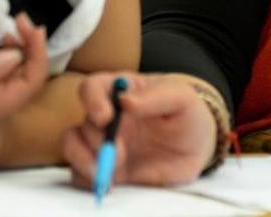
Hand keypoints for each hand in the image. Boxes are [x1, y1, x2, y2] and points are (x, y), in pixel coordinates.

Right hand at [0, 13, 48, 134]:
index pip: (32, 82)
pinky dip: (9, 50)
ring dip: (22, 46)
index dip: (37, 53)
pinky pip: (7, 68)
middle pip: (31, 75)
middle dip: (32, 45)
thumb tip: (17, 56)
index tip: (29, 25)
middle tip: (20, 19)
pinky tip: (1, 38)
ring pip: (21, 70)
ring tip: (12, 26)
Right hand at [63, 73, 217, 188]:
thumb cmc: (187, 114)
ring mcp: (103, 143)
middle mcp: (106, 116)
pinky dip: (87, 179)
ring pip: (72, 146)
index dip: (92, 100)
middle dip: (97, 141)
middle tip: (120, 154)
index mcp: (120, 91)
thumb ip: (157, 96)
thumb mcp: (182, 98)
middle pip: (82, 122)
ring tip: (110, 173)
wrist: (198, 148)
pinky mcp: (106, 168)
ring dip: (84, 160)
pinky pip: (80, 173)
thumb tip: (125, 101)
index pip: (91, 87)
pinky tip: (110, 182)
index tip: (105, 117)